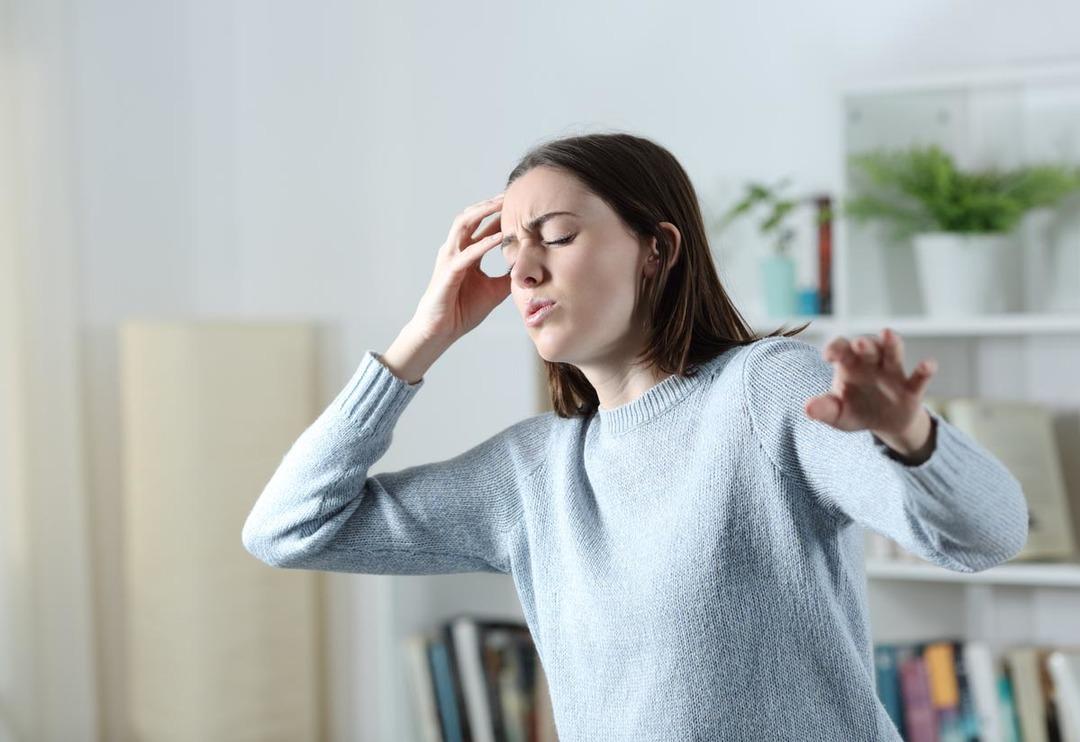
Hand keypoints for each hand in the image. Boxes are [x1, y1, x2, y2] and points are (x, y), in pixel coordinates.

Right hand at [410, 192, 509, 343]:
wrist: (440, 331)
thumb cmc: (462, 311)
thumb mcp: (494, 291)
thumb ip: (508, 277)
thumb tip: (530, 270)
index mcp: (466, 253)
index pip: (482, 226)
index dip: (499, 214)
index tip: (520, 204)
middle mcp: (456, 251)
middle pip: (471, 217)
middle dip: (490, 204)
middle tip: (511, 194)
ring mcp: (449, 259)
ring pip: (463, 225)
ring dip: (483, 213)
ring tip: (502, 204)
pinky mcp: (448, 272)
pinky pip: (467, 253)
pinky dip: (484, 243)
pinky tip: (500, 237)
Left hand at [805, 328, 936, 438]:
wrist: (885, 424)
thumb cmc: (856, 411)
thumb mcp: (837, 414)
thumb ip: (824, 409)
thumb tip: (807, 409)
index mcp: (849, 365)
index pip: (840, 348)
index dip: (835, 348)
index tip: (828, 356)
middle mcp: (871, 363)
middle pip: (868, 347)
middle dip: (864, 344)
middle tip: (859, 344)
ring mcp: (893, 374)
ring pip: (893, 353)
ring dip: (891, 344)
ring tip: (888, 334)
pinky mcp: (911, 390)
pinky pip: (918, 378)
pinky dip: (924, 371)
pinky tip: (929, 364)